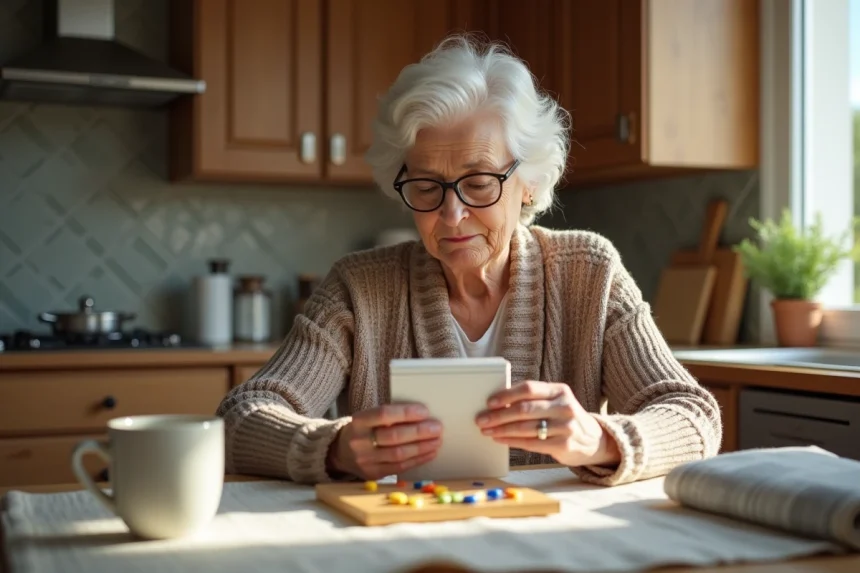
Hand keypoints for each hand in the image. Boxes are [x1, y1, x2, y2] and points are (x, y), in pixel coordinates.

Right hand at [328, 403, 441, 479]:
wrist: (340, 452)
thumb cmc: (363, 430)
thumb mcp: (369, 418)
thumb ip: (390, 416)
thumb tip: (423, 416)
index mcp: (358, 421)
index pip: (384, 414)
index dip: (406, 413)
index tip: (425, 411)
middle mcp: (359, 441)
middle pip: (394, 436)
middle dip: (419, 432)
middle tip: (437, 427)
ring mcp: (365, 460)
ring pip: (399, 454)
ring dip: (422, 447)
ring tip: (437, 440)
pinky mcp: (373, 474)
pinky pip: (400, 467)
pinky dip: (418, 459)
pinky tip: (429, 452)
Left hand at [475, 381, 620, 467]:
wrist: (593, 440)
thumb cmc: (564, 418)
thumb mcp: (555, 402)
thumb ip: (533, 400)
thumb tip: (498, 403)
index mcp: (560, 390)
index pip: (529, 389)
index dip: (507, 395)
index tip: (489, 402)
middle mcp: (565, 406)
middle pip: (525, 409)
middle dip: (499, 415)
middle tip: (481, 419)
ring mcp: (566, 426)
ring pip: (526, 427)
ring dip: (502, 429)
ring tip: (487, 430)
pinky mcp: (564, 445)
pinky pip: (532, 443)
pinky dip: (512, 442)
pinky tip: (501, 440)